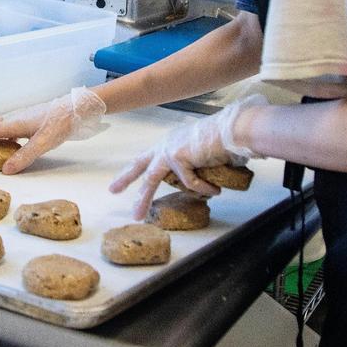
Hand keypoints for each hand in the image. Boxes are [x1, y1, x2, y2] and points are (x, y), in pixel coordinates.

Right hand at [0, 86, 107, 173]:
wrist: (77, 107)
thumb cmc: (61, 122)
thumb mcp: (44, 143)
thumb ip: (25, 156)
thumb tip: (5, 170)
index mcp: (15, 123)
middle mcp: (16, 117)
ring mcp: (24, 116)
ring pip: (1, 124)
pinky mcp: (32, 118)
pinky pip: (10, 125)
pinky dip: (3, 134)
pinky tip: (11, 142)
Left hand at [109, 96, 262, 218]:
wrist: (234, 130)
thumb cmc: (225, 141)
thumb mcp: (205, 156)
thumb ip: (195, 168)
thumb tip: (199, 187)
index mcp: (171, 142)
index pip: (150, 157)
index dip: (139, 168)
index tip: (128, 177)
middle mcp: (166, 144)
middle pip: (140, 164)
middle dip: (126, 178)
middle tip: (113, 190)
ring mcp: (169, 150)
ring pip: (151, 178)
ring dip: (143, 198)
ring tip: (138, 215)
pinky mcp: (177, 157)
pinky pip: (189, 183)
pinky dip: (203, 189)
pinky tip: (215, 190)